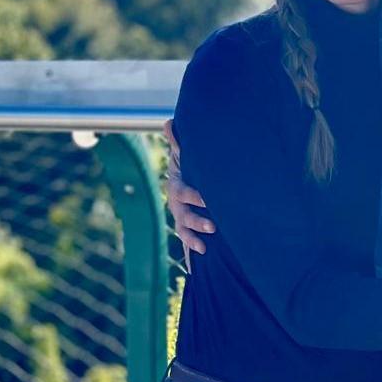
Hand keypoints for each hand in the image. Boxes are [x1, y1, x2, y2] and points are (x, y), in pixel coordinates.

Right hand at [163, 119, 215, 267]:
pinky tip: (200, 260)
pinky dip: (192, 252)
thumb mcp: (183, 155)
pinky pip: (187, 243)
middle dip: (197, 221)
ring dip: (194, 238)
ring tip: (206, 245)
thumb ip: (178, 142)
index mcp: (178, 188)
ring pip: (184, 231)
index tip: (207, 199)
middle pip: (184, 215)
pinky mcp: (188, 230)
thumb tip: (168, 121)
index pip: (184, 192)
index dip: (195, 196)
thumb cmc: (189, 167)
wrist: (187, 183)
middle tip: (213, 225)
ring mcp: (182, 219)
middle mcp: (177, 206)